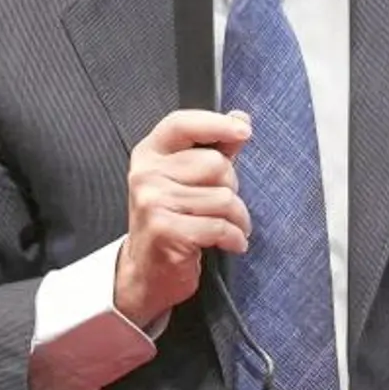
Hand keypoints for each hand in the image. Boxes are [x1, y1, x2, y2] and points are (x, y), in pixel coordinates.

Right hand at [113, 109, 252, 328]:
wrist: (145, 271)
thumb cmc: (172, 220)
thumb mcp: (189, 179)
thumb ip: (215, 147)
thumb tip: (240, 118)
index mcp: (150, 154)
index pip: (182, 124)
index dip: (215, 123)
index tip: (243, 131)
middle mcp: (146, 174)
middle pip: (216, 165)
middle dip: (231, 187)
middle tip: (221, 204)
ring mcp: (152, 202)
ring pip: (223, 198)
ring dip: (238, 218)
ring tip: (229, 227)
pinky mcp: (164, 230)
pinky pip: (219, 226)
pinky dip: (234, 237)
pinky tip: (230, 242)